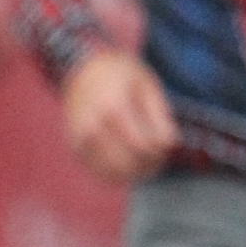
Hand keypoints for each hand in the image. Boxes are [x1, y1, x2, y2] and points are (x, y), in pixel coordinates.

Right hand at [61, 48, 178, 184]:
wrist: (81, 71)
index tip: (168, 143)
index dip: (161, 150)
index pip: (143, 146)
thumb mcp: (145, 85)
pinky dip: (120, 175)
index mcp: (112, 108)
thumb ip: (159, 115)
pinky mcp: (76, 149)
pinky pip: (101, 174)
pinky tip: (131, 165)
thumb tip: (168, 145)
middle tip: (161, 156)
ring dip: (137, 172)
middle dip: (151, 163)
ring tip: (149, 163)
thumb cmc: (120, 76)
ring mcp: (80, 141)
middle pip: (130, 163)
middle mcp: (92, 127)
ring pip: (115, 174)